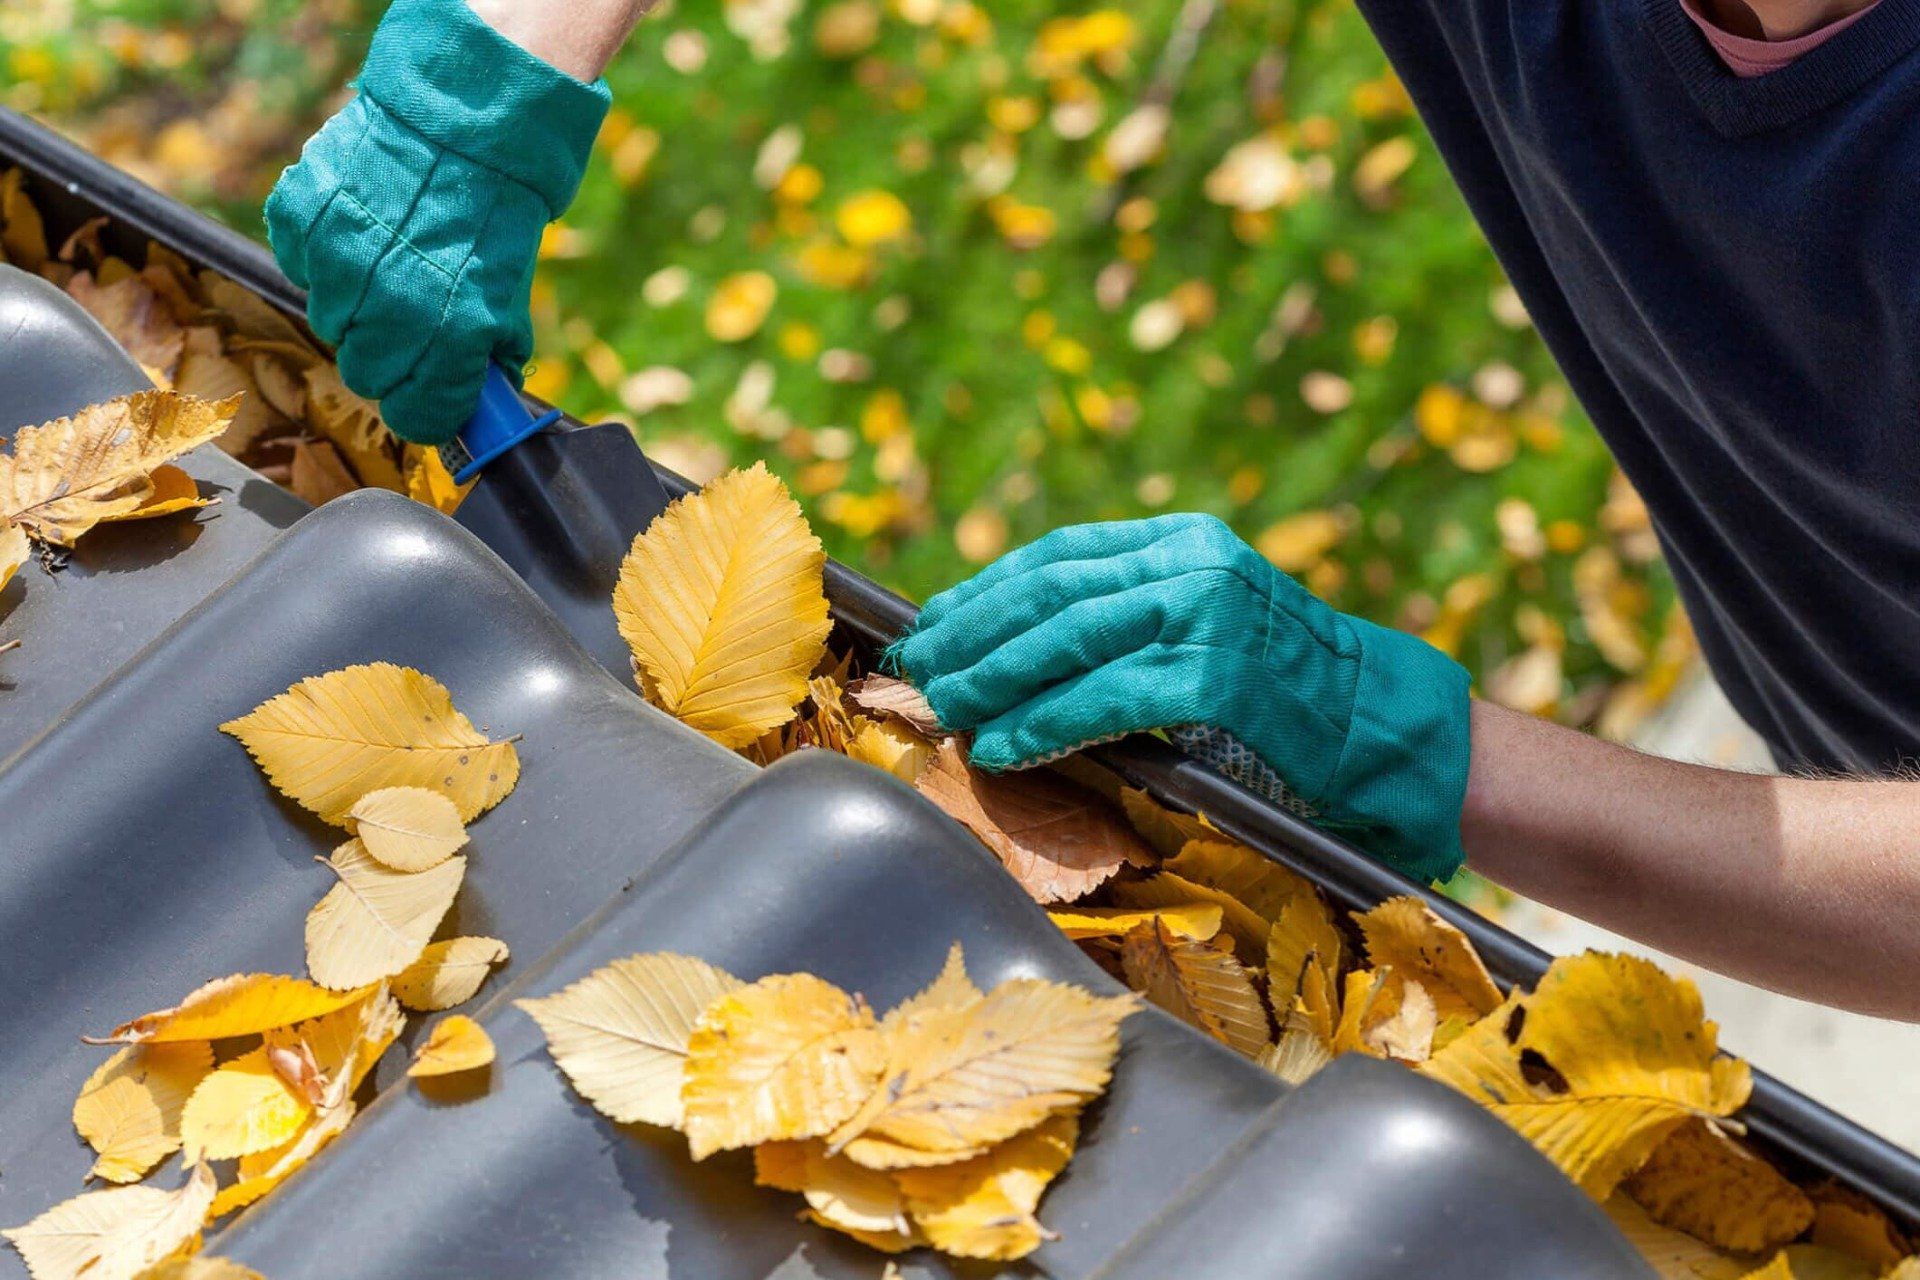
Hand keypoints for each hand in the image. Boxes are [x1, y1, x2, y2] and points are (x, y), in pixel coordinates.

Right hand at [265, 0, 610, 443]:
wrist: (463, 123)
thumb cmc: (493, 214)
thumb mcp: (508, 296)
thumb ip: (488, 356)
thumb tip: (484, 403)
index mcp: (449, 336)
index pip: (417, 417)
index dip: (425, 410)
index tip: (430, 398)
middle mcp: (388, 309)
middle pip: (367, 376)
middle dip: (391, 359)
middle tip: (411, 322)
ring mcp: (337, 264)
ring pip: (331, 323)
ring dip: (356, 306)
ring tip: (388, 263)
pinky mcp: (301, 222)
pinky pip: (300, 266)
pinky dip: (323, 257)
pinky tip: (359, 231)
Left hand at [890, 514, 1472, 880]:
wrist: (1386, 728)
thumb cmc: (1290, 691)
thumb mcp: (1211, 620)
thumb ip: (1133, 615)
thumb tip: (1019, 644)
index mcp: (1184, 540)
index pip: (1059, 555)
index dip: (986, 590)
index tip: (934, 623)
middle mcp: (1191, 563)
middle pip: (1049, 592)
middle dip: (972, 634)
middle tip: (919, 670)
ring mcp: (1205, 616)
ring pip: (1066, 641)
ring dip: (992, 679)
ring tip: (945, 708)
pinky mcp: (1214, 678)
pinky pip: (1102, 700)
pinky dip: (1043, 724)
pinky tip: (1004, 745)